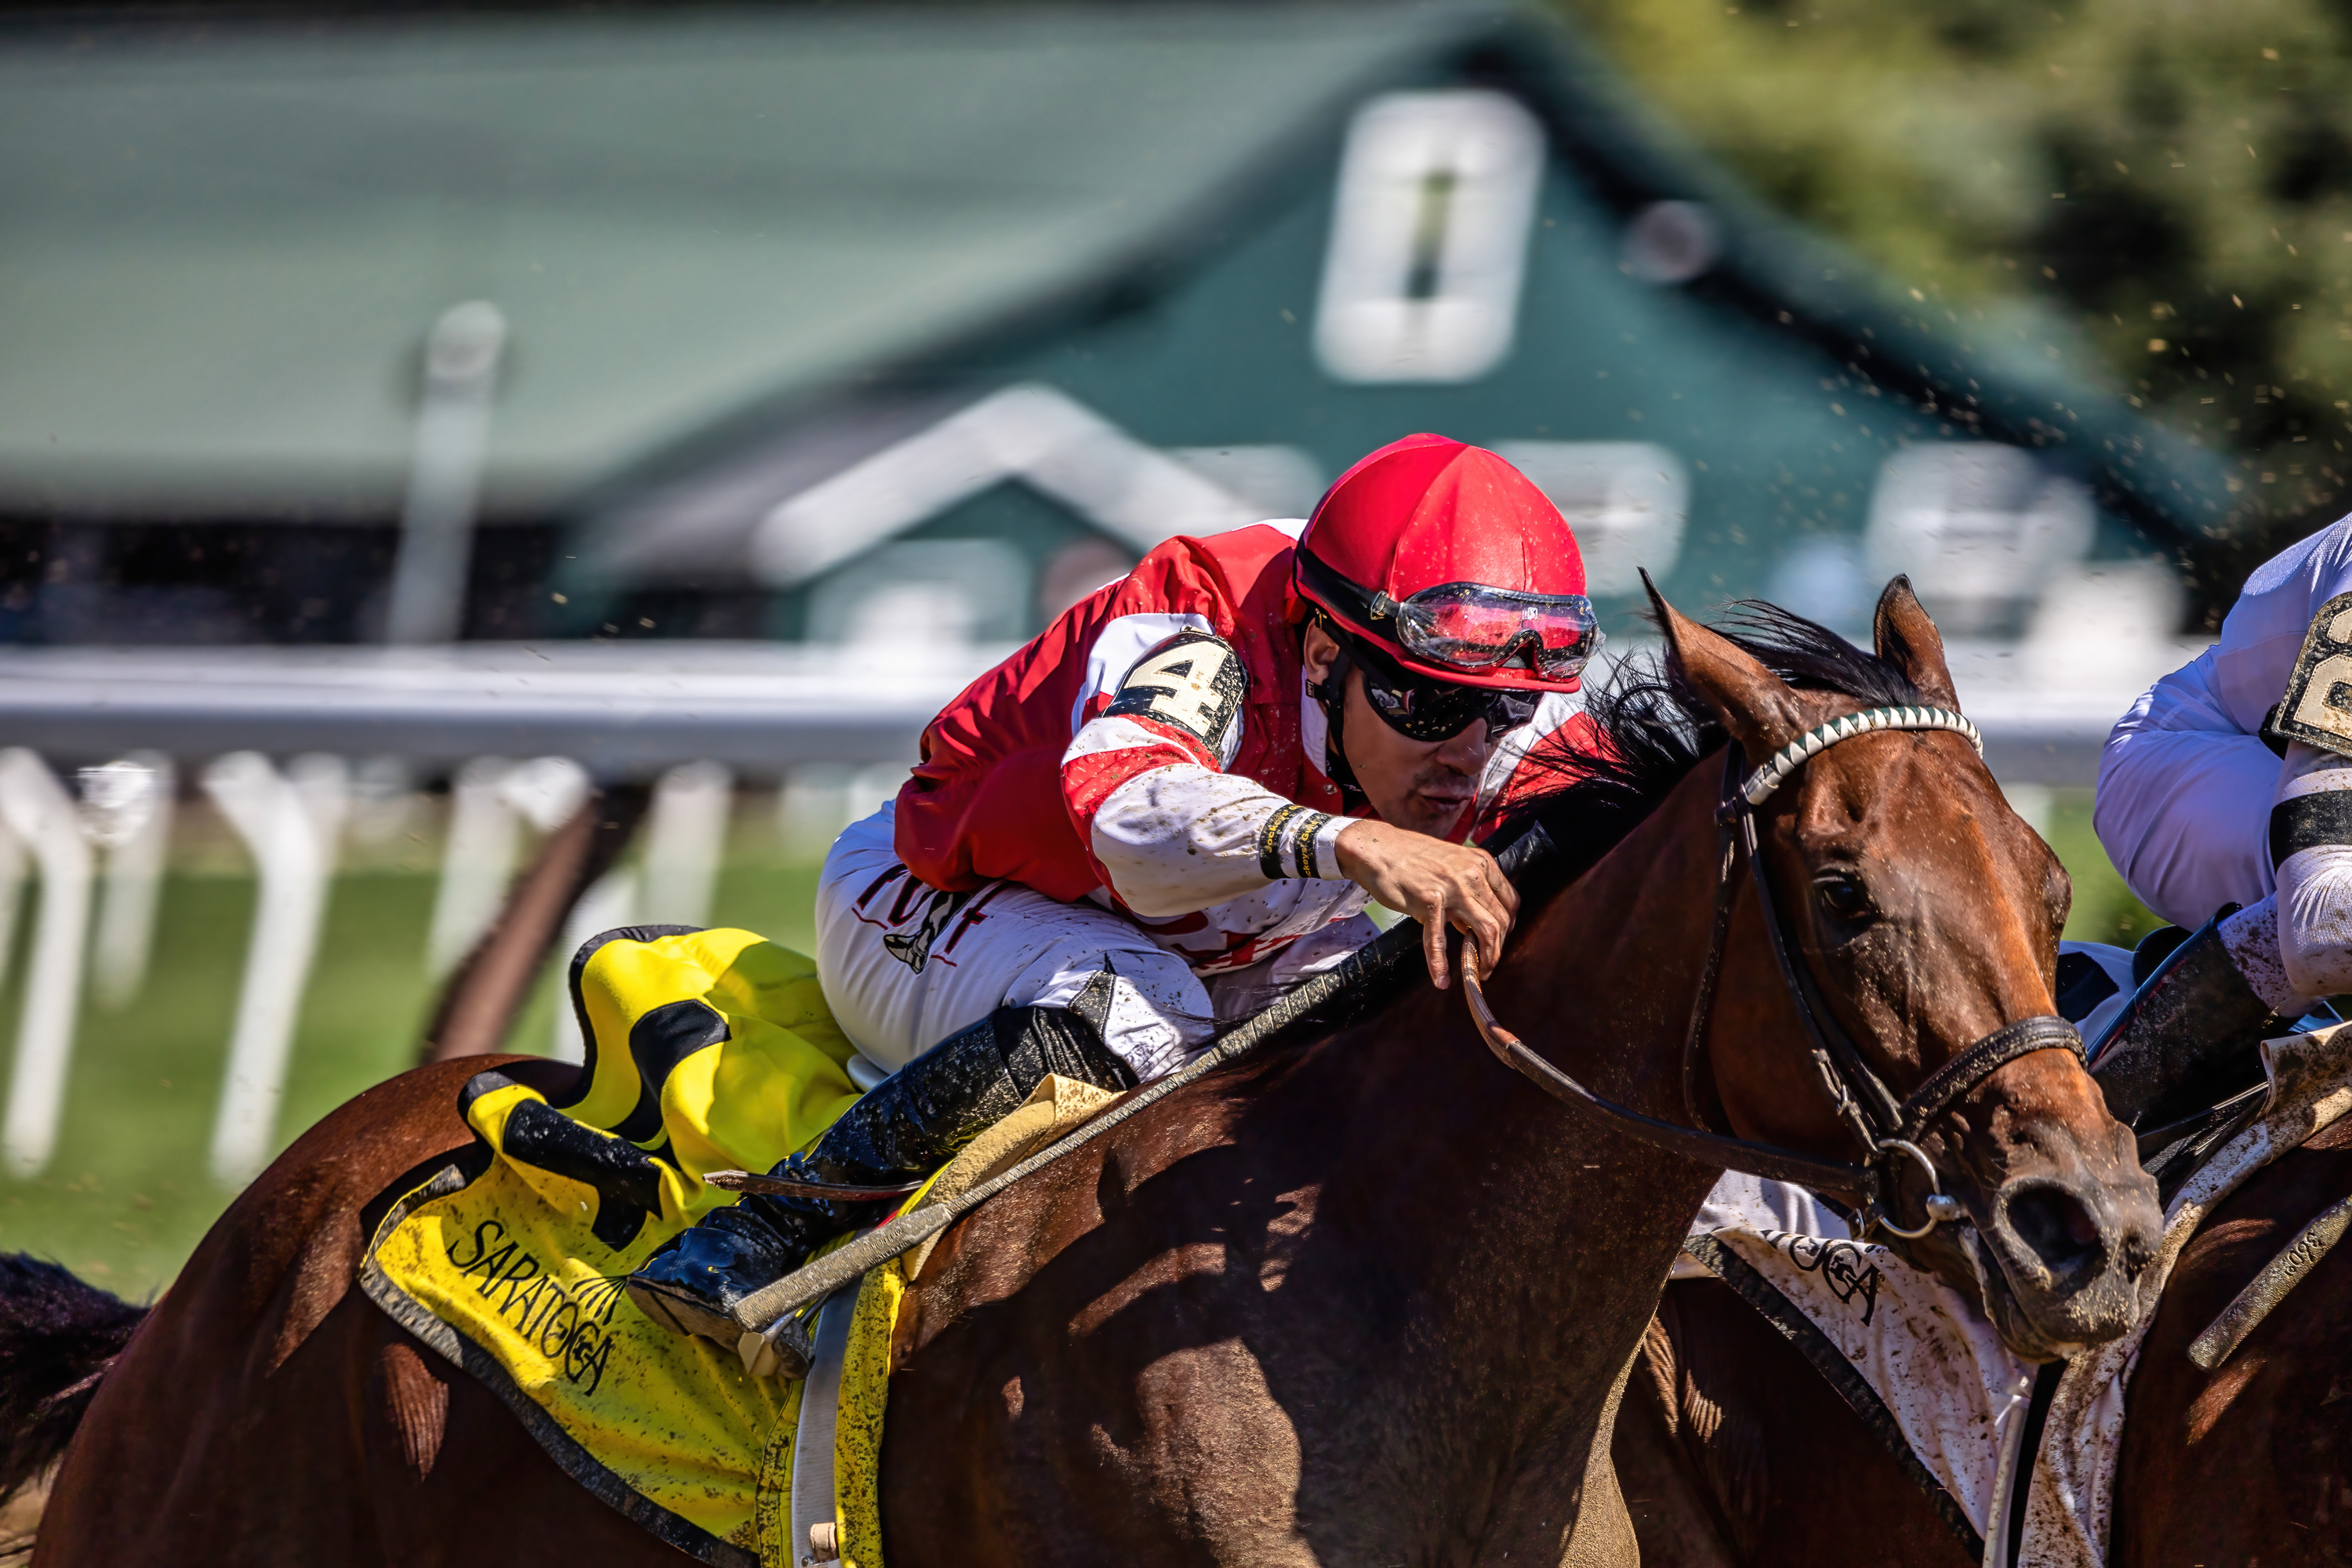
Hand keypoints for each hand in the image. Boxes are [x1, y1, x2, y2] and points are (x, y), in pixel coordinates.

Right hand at [1333, 820, 1518, 989]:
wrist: (1376, 848)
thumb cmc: (1409, 856)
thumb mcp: (1450, 865)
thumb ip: (1466, 889)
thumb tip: (1471, 923)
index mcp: (1481, 863)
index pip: (1510, 901)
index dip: (1508, 926)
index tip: (1499, 941)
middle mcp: (1472, 874)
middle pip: (1501, 919)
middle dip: (1498, 948)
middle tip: (1488, 964)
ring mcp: (1452, 888)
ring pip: (1486, 930)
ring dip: (1487, 957)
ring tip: (1479, 973)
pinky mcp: (1429, 902)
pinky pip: (1439, 940)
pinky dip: (1440, 964)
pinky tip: (1441, 980)